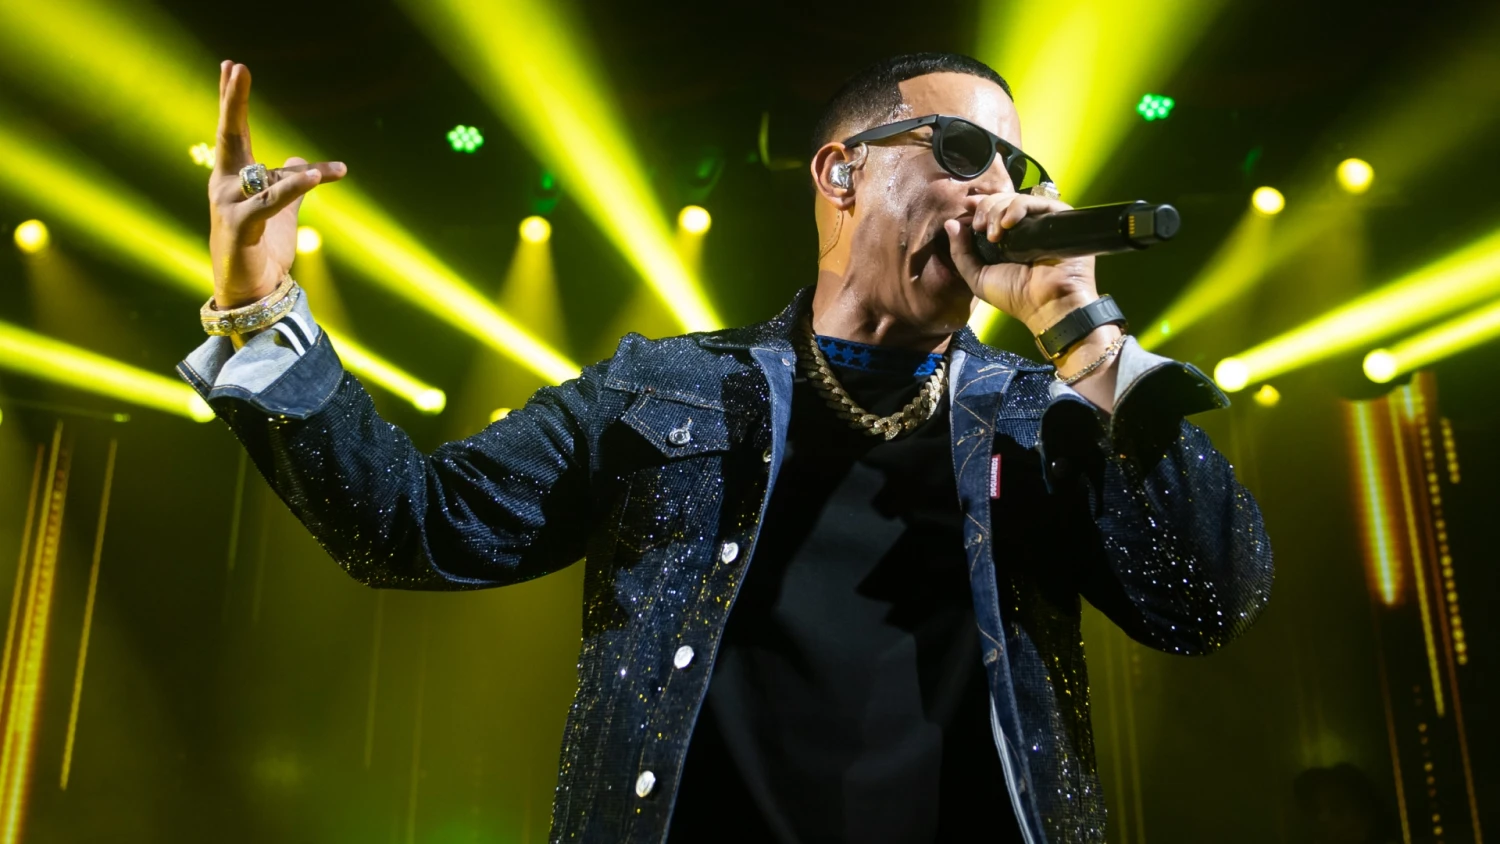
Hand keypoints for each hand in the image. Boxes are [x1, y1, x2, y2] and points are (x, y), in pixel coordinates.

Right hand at [208, 61, 345, 308]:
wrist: (250, 292)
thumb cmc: (260, 250)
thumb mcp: (280, 210)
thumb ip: (290, 184)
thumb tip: (303, 162)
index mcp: (234, 177)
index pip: (233, 131)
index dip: (231, 99)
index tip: (232, 66)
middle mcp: (226, 186)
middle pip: (230, 136)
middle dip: (233, 102)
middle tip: (236, 67)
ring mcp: (230, 207)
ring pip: (265, 176)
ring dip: (299, 175)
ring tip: (327, 172)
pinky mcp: (241, 230)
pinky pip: (271, 204)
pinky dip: (295, 190)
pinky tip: (315, 178)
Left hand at [942, 192, 1098, 335]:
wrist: (1046, 303)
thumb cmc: (1014, 296)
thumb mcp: (978, 277)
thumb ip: (961, 252)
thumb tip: (950, 223)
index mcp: (1005, 239)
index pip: (990, 211)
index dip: (978, 205)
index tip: (967, 205)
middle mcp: (1023, 228)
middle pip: (1000, 201)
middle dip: (985, 209)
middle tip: (980, 227)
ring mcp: (1039, 221)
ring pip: (1014, 199)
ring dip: (997, 211)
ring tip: (994, 234)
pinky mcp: (1056, 216)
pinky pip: (1034, 201)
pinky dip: (1016, 207)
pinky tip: (1007, 223)